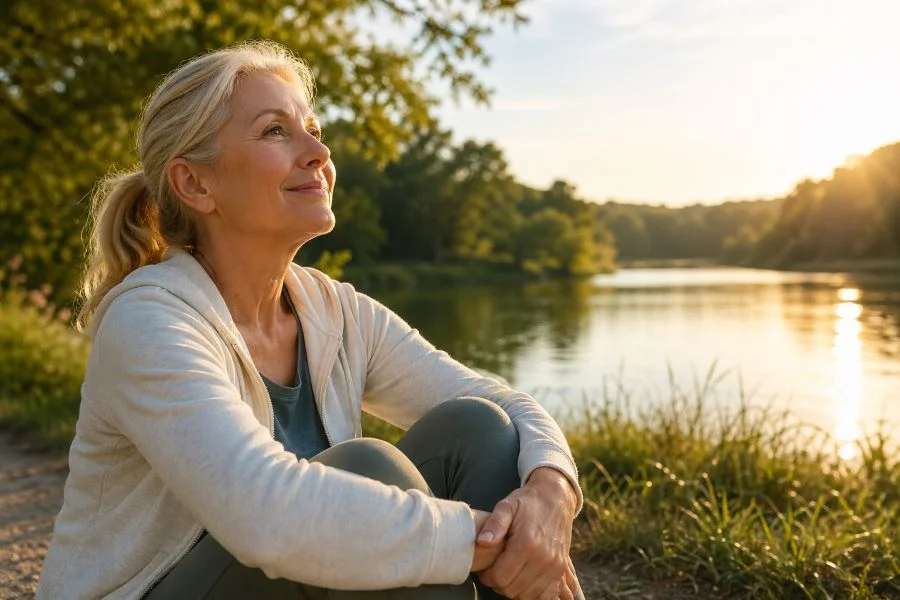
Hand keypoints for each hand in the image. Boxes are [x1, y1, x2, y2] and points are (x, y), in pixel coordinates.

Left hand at [475, 468, 578, 598]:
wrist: (555, 498)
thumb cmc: (527, 502)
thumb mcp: (507, 506)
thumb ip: (494, 524)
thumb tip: (482, 543)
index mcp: (527, 543)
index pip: (500, 577)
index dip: (488, 576)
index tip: (486, 567)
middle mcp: (543, 558)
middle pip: (512, 589)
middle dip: (498, 583)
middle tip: (495, 569)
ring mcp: (554, 566)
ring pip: (526, 596)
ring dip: (514, 589)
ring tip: (509, 572)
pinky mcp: (560, 570)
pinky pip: (545, 595)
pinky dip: (532, 593)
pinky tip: (524, 580)